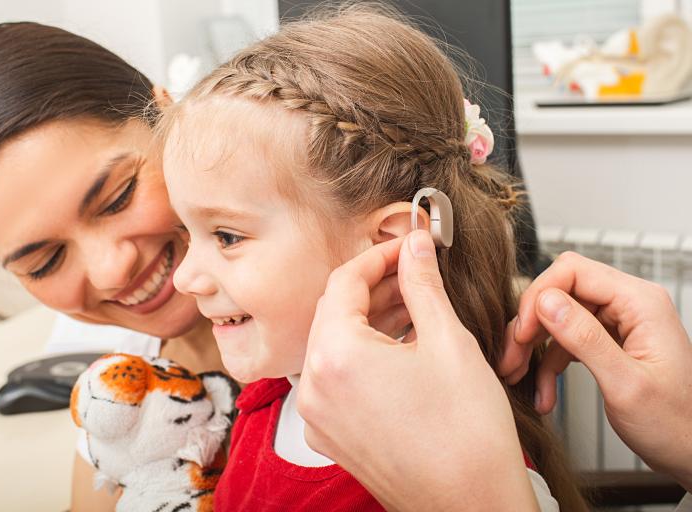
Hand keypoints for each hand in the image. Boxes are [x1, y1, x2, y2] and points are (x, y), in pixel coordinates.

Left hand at [298, 231, 537, 510]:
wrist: (472, 507)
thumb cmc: (467, 438)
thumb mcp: (449, 342)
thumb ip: (423, 284)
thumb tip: (415, 248)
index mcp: (336, 357)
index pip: (345, 281)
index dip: (378, 256)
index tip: (405, 247)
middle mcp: (315, 387)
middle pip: (335, 312)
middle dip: (374, 287)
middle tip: (412, 273)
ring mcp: (319, 416)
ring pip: (335, 346)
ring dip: (370, 320)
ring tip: (412, 307)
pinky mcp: (331, 435)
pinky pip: (337, 378)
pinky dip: (363, 355)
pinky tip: (399, 347)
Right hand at [500, 252, 691, 490]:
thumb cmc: (675, 424)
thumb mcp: (625, 384)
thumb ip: (584, 338)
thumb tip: (545, 301)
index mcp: (640, 302)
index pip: (573, 271)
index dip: (539, 296)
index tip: (523, 333)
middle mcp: (629, 304)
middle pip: (560, 292)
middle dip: (530, 326)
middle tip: (511, 358)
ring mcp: (618, 321)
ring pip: (557, 316)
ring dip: (534, 348)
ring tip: (518, 376)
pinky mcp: (608, 340)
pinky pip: (566, 340)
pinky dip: (548, 364)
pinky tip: (543, 393)